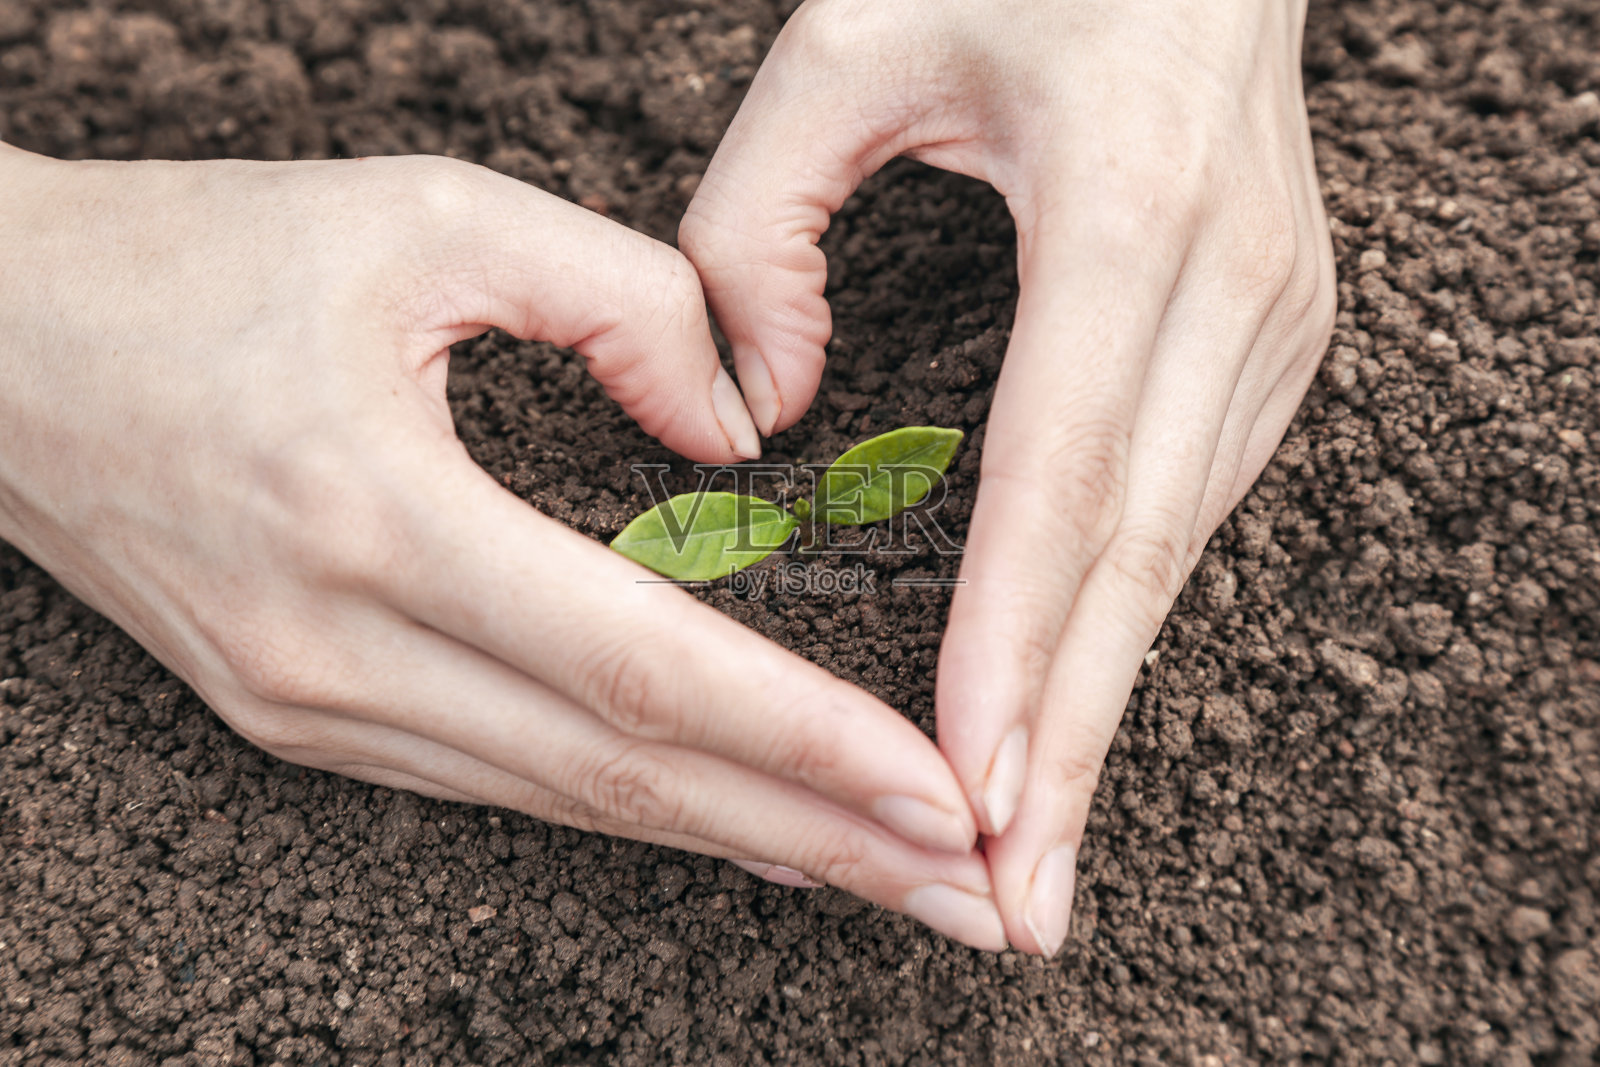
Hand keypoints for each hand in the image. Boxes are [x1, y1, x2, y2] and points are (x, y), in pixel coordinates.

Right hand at [0, 146, 1005, 948]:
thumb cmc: (206, 260)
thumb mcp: (427, 217)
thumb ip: (622, 298)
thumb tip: (743, 435)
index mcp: (377, 514)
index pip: (639, 667)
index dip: (803, 742)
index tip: (941, 795)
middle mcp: (341, 649)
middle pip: (625, 779)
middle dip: (816, 845)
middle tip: (972, 898)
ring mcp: (312, 706)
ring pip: (571, 805)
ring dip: (743, 847)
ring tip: (890, 883)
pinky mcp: (303, 715)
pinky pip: (506, 785)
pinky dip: (639, 814)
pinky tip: (736, 832)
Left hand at [679, 0, 1335, 953]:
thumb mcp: (850, 39)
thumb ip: (755, 219)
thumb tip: (761, 409)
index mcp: (1131, 205)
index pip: (1062, 468)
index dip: (1012, 639)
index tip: (965, 784)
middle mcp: (1233, 281)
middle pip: (1140, 552)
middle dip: (1075, 740)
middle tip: (1017, 902)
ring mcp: (1273, 318)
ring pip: (1177, 552)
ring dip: (1107, 707)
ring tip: (1039, 852)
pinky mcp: (1273, 339)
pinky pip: (1188, 508)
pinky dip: (1124, 625)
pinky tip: (1076, 709)